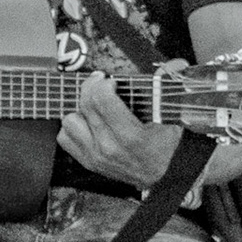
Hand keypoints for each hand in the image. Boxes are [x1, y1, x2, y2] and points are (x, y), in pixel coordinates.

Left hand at [57, 73, 185, 188]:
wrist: (165, 177)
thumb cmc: (169, 147)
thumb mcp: (174, 118)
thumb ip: (168, 89)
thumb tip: (176, 64)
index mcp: (131, 136)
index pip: (102, 100)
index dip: (103, 84)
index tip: (110, 81)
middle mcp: (109, 147)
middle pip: (85, 105)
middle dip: (92, 88)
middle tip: (102, 84)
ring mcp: (96, 157)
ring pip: (70, 121)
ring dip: (80, 110)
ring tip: (95, 107)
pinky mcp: (88, 162)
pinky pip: (65, 138)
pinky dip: (74, 127)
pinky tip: (88, 123)